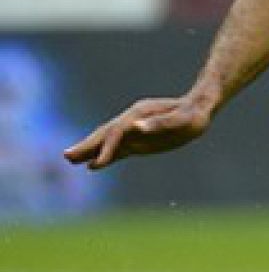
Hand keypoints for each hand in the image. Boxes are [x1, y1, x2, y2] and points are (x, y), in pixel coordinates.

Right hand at [63, 96, 212, 170]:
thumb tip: (135, 126)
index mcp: (139, 115)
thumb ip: (158, 124)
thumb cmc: (192, 115)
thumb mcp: (180, 120)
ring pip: (108, 140)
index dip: (106, 149)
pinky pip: (119, 147)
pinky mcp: (140, 138)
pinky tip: (95, 164)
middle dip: (88, 146)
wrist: (199, 106)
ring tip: (71, 159)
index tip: (96, 165)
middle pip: (106, 134)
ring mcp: (135, 129)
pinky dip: (106, 155)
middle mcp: (133, 120)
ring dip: (91, 149)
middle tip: (67, 156)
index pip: (117, 133)